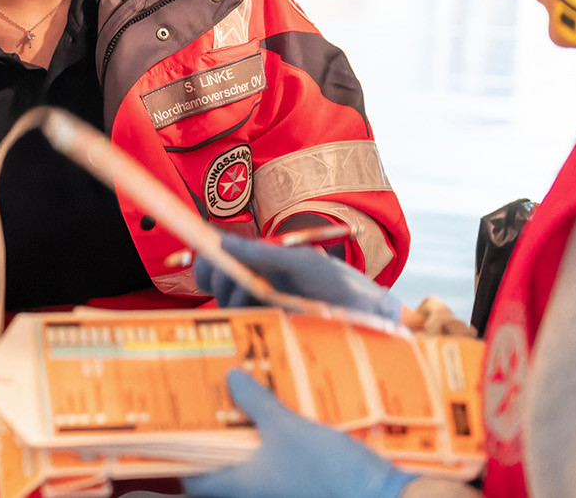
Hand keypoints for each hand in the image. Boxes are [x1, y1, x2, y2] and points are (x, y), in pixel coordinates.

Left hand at [182, 369, 415, 497]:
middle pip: (222, 465)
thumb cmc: (326, 470)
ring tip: (241, 395)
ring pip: (250, 459)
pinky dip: (271, 436)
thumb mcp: (287, 427)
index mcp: (242, 486)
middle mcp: (256, 491)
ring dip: (245, 431)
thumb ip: (256, 402)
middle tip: (210, 399)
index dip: (180, 457)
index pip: (195, 481)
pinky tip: (277, 410)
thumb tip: (230, 377)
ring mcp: (280, 487)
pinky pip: (275, 458)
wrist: (383, 497)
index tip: (173, 427)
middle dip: (215, 434)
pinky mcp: (302, 481)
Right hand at [194, 232, 400, 322]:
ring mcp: (263, 311)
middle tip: (244, 288)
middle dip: (223, 283)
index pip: (220, 258)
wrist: (368, 318)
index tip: (207, 273)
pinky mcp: (270, 334)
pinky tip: (261, 324)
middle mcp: (258, 285)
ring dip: (237, 303)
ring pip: (227, 307)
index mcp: (263, 261)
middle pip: (218, 282)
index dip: (206, 264)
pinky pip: (243, 330)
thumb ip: (260, 252)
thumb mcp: (299, 261)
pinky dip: (244, 325)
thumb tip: (220, 241)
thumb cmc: (338, 282)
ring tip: (263, 305)